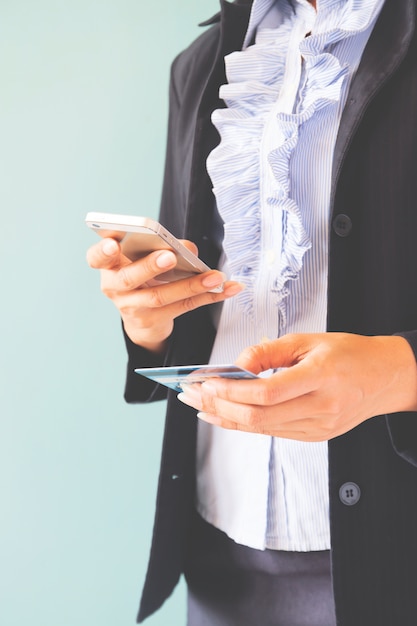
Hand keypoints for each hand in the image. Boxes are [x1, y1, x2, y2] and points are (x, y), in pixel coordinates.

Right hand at [86, 237, 243, 352]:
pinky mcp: (154, 320)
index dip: (102, 252)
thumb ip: (164, 246)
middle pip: (130, 278)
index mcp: (109, 266)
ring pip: (161, 296)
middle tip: (168, 256)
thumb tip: (189, 250)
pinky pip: (185, 306)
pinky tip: (228, 288)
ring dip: (192, 285)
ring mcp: (133, 308)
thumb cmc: (142, 275)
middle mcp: (116, 288)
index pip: (97, 258)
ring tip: (214, 277)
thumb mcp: (144, 259)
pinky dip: (209, 296)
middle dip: (149, 266)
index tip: (112, 244)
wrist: (141, 316)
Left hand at [178, 333, 416, 440]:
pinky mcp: (316, 436)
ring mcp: (320, 427)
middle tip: (191, 395)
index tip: (204, 382)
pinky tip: (226, 414)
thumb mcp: (308, 340)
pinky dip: (245, 424)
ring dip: (226, 418)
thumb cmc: (349, 353)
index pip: (266, 392)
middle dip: (218, 406)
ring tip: (199, 405)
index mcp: (321, 376)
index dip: (230, 390)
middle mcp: (321, 407)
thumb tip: (235, 365)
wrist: (385, 377)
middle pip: (258, 417)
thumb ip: (268, 351)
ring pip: (262, 429)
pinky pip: (273, 432)